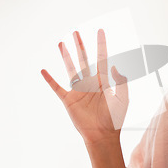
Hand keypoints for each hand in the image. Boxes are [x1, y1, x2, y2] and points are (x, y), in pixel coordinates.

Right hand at [41, 29, 128, 143]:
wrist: (103, 135)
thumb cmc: (115, 119)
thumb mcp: (123, 99)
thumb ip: (121, 82)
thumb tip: (115, 66)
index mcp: (103, 81)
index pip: (102, 58)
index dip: (101, 45)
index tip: (100, 31)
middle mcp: (90, 83)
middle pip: (84, 60)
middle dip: (80, 46)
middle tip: (76, 32)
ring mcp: (79, 91)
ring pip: (71, 69)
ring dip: (66, 56)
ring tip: (61, 43)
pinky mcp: (69, 100)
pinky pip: (57, 88)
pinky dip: (50, 80)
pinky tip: (43, 70)